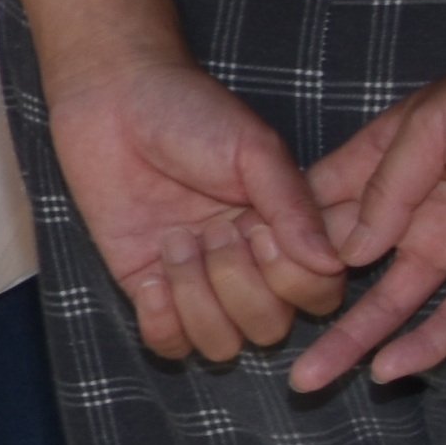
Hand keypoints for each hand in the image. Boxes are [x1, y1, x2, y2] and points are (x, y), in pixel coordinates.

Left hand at [37, 33, 349, 366]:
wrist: (113, 99)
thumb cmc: (191, 115)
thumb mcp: (255, 152)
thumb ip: (293, 207)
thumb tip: (332, 263)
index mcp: (285, 235)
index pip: (319, 295)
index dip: (292, 278)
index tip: (257, 228)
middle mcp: (247, 268)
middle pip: (271, 329)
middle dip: (240, 285)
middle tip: (210, 229)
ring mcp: (195, 283)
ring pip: (222, 345)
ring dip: (199, 301)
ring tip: (176, 241)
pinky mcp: (144, 286)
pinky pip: (168, 344)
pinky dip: (163, 322)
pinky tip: (151, 275)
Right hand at [290, 0, 445, 389]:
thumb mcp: (428, 126)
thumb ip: (386, 188)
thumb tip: (346, 253)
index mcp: (377, 166)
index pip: (313, 211)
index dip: (273, 241)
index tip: (228, 276)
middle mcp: (408, 211)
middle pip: (341, 266)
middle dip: (299, 301)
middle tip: (256, 341)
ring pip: (391, 302)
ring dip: (352, 340)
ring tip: (308, 379)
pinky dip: (426, 344)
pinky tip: (388, 372)